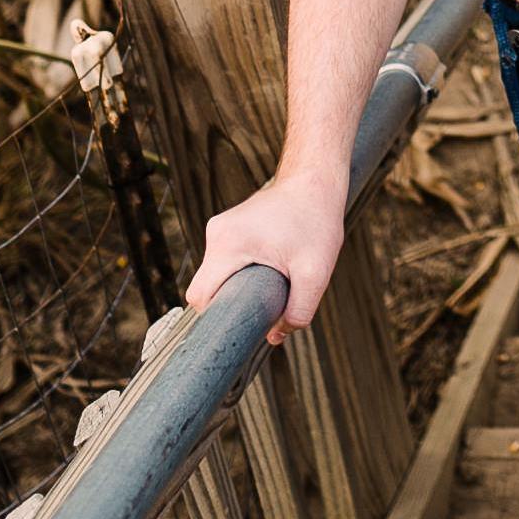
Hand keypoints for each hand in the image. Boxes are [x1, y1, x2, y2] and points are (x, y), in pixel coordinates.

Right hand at [185, 168, 346, 344]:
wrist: (317, 181)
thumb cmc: (317, 220)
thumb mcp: (315, 272)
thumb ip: (299, 310)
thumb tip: (276, 337)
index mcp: (227, 243)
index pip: (201, 296)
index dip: (217, 318)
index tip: (241, 326)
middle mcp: (217, 233)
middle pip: (210, 287)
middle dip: (235, 302)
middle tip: (267, 304)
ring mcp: (222, 228)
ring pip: (220, 275)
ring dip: (242, 285)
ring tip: (275, 279)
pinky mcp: (231, 228)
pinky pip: (229, 262)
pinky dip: (246, 271)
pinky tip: (273, 266)